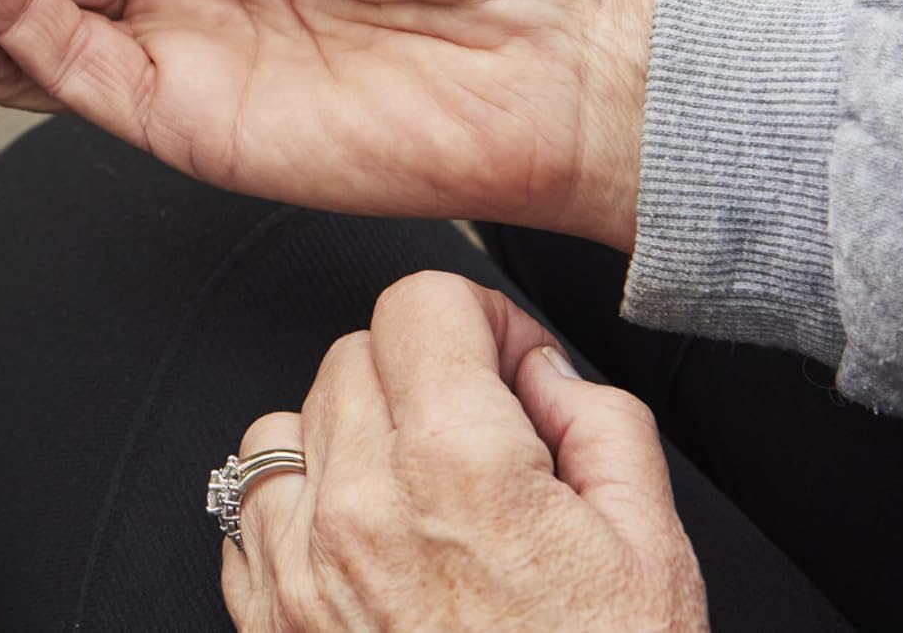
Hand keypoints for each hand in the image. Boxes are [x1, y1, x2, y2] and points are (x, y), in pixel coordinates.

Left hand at [221, 272, 704, 631]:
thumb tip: (542, 368)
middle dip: (421, 376)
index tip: (504, 363)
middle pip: (353, 354)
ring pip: (286, 424)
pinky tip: (367, 551)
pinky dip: (297, 512)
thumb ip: (599, 423)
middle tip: (482, 443)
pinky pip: (249, 513)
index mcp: (458, 467)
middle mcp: (360, 504)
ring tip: (418, 499)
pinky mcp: (267, 619)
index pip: (418, 302)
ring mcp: (300, 565)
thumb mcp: (652, 550)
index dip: (475, 320)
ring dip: (346, 439)